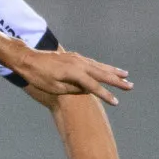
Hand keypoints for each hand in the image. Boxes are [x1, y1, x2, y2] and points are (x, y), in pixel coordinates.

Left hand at [9, 46, 132, 104]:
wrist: (27, 59)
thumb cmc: (38, 76)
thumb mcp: (54, 88)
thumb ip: (73, 90)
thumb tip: (87, 90)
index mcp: (74, 73)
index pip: (94, 86)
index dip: (106, 95)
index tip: (117, 102)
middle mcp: (78, 63)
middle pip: (102, 73)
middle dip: (117, 81)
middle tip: (130, 86)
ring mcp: (77, 58)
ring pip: (99, 66)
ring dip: (112, 71)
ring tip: (125, 75)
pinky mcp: (74, 56)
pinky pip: (92, 62)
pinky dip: (102, 66)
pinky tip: (107, 69)